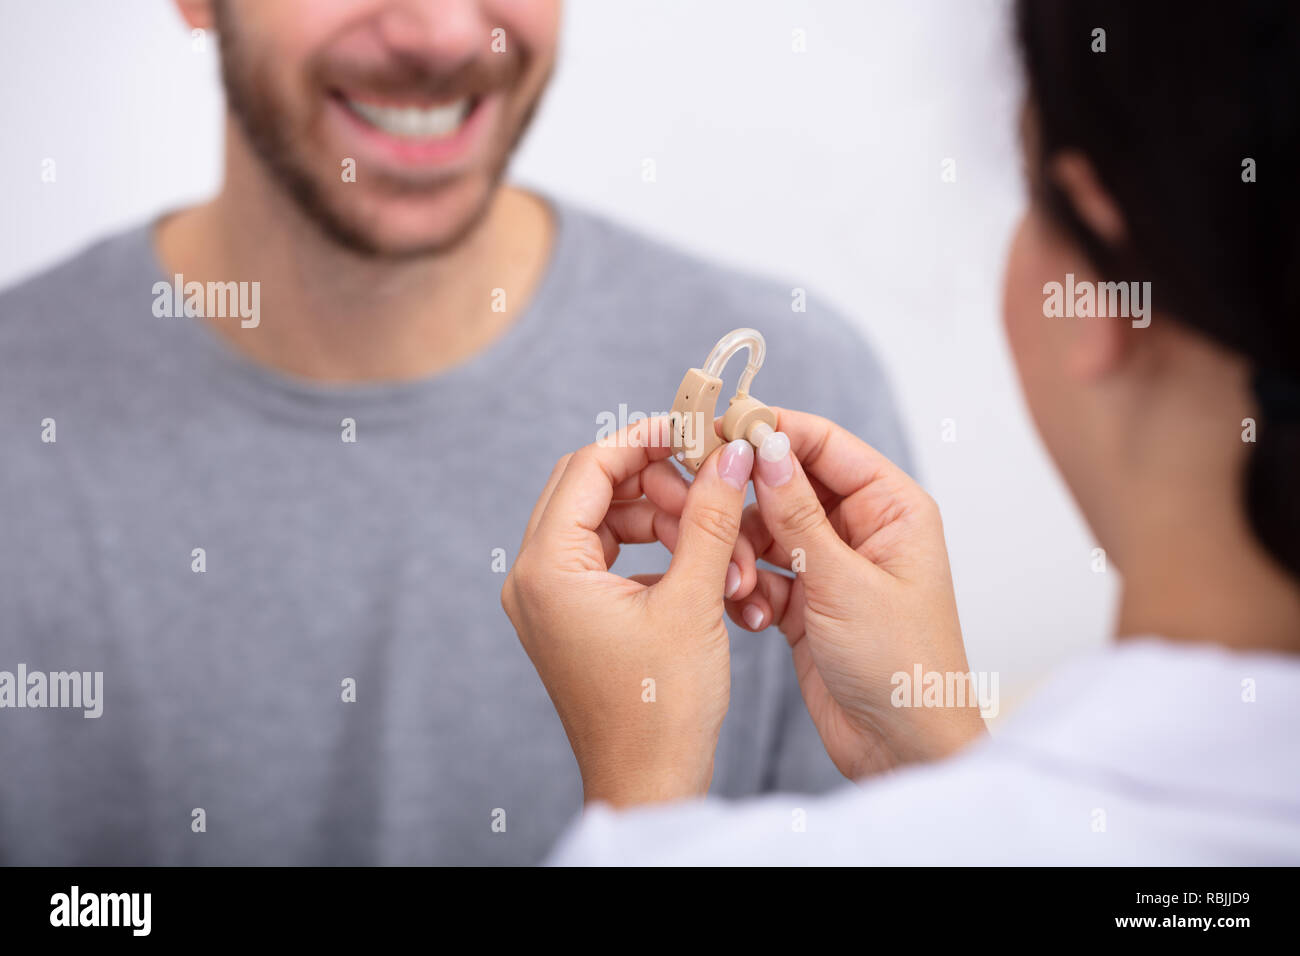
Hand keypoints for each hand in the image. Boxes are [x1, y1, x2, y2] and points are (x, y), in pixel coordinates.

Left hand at [501, 416, 756, 806]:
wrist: (649, 782)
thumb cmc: (664, 708)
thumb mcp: (694, 600)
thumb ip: (709, 516)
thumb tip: (731, 454)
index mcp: (547, 569)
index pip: (588, 466)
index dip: (644, 438)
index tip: (693, 429)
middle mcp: (533, 578)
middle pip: (590, 487)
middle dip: (655, 481)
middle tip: (711, 488)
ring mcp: (548, 599)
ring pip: (604, 521)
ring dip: (662, 520)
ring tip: (718, 548)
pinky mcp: (570, 616)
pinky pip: (607, 556)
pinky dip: (652, 551)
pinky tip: (698, 570)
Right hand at [727, 408, 984, 777]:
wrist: (902, 749)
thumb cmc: (902, 666)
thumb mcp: (842, 582)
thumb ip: (797, 513)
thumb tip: (765, 448)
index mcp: (891, 508)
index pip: (825, 445)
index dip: (772, 431)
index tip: (719, 430)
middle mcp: (862, 529)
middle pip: (787, 486)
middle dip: (747, 504)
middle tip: (703, 509)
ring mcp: (832, 566)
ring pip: (766, 533)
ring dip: (743, 555)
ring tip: (737, 586)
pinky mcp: (807, 603)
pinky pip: (762, 575)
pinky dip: (748, 590)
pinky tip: (749, 616)